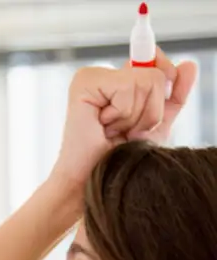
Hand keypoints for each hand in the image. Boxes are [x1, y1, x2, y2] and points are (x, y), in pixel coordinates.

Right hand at [52, 47, 196, 193]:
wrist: (91, 180)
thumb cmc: (116, 159)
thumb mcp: (154, 127)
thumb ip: (172, 97)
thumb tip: (188, 65)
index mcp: (117, 82)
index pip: (157, 66)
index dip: (161, 93)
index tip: (141, 123)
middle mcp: (104, 75)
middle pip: (156, 76)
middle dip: (148, 113)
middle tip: (123, 132)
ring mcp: (92, 76)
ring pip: (145, 81)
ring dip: (133, 117)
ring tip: (111, 131)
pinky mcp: (84, 81)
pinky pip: (127, 87)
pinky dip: (122, 114)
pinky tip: (102, 126)